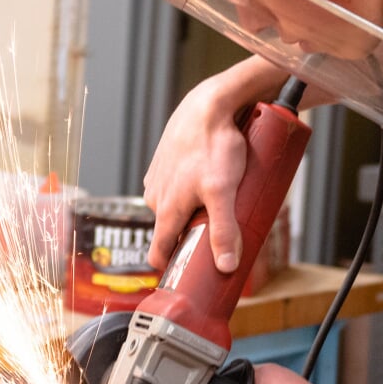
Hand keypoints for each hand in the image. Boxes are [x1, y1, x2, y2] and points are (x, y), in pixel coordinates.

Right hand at [143, 74, 254, 272]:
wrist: (208, 105)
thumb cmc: (214, 145)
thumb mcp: (224, 192)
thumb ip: (224, 231)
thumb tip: (225, 266)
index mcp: (166, 209)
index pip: (159, 252)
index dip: (170, 267)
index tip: (183, 278)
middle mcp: (157, 196)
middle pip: (172, 229)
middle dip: (191, 235)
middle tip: (219, 234)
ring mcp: (160, 178)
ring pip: (175, 205)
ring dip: (192, 209)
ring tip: (220, 202)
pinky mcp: (167, 161)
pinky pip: (177, 185)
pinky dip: (191, 188)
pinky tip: (209, 180)